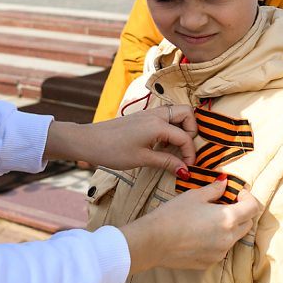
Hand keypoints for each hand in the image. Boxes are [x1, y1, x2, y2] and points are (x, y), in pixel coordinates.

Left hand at [43, 105, 197, 172]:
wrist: (89, 141)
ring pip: (176, 113)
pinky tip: (162, 144)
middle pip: (187, 113)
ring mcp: (148, 113)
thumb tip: (185, 170)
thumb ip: (167, 162)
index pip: (185, 136)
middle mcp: (155, 115)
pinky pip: (165, 116)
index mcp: (157, 125)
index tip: (188, 167)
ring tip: (175, 148)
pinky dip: (170, 127)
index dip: (190, 153)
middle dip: (192, 130)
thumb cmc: (112, 150)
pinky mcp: (142, 116)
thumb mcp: (142, 159)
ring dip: (181, 128)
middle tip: (186, 149)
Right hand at [120, 178, 259, 274]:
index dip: (248, 197)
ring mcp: (219, 253)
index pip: (253, 208)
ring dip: (228, 227)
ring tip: (209, 218)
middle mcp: (228, 238)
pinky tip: (200, 233)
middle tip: (225, 203)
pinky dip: (217, 239)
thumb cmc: (173, 215)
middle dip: (241, 212)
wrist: (153, 242)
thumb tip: (224, 183)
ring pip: (233, 237)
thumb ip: (215, 189)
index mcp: (228, 219)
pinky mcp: (209, 262)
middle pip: (247, 224)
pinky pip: (220, 249)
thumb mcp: (194, 196)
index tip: (237, 193)